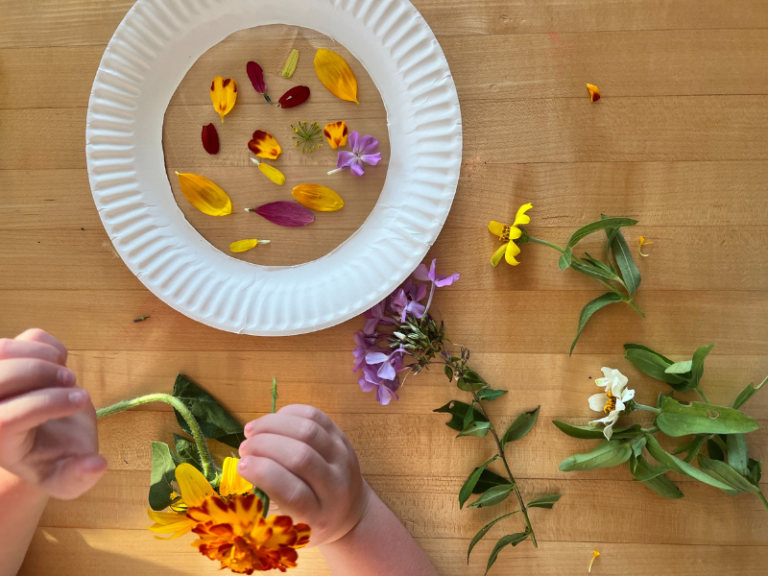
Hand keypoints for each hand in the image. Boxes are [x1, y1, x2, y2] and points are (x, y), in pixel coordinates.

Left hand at [0, 329, 105, 498]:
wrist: (49, 438)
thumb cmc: (58, 458)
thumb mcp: (66, 480)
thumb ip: (78, 478)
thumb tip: (98, 464)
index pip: (7, 418)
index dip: (48, 405)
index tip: (81, 402)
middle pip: (1, 377)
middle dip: (42, 374)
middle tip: (73, 383)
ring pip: (4, 350)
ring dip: (42, 357)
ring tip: (65, 377)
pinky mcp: (8, 355)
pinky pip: (25, 338)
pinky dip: (47, 345)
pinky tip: (58, 364)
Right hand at [238, 405, 369, 546]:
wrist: (350, 509)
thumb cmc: (311, 519)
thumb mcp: (291, 522)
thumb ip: (270, 496)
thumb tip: (246, 463)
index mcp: (320, 515)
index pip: (294, 492)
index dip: (264, 474)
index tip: (242, 465)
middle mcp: (337, 485)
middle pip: (301, 457)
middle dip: (264, 446)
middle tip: (244, 447)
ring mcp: (342, 458)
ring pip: (308, 430)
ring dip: (273, 425)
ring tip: (252, 430)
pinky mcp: (342, 437)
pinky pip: (316, 416)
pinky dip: (290, 413)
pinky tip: (273, 421)